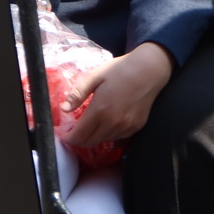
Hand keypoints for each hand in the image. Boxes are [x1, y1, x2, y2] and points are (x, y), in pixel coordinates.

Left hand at [57, 41, 174, 149]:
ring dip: (93, 138)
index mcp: (100, 110)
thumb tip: (64, 109)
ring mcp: (126, 127)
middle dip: (79, 141)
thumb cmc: (119, 70)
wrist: (149, 70)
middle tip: (74, 135)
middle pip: (90, 142)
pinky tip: (106, 125)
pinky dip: (108, 135)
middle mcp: (113, 123)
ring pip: (104, 141)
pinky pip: (117, 138)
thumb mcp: (95, 76)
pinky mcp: (136, 127)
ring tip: (89, 128)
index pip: (80, 135)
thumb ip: (77, 93)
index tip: (64, 136)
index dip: (69, 138)